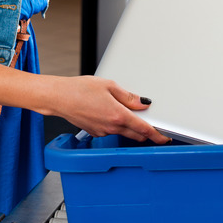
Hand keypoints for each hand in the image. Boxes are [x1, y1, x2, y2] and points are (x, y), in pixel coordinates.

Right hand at [44, 75, 170, 143]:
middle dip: (146, 132)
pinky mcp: (95, 133)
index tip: (165, 137)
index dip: (157, 135)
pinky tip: (110, 113)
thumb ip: (128, 96)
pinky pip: (112, 131)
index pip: (144, 129)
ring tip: (126, 112)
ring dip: (130, 127)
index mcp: (118, 115)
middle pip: (136, 135)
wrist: (58, 98)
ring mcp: (103, 132)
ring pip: (124, 133)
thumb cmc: (79, 89)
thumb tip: (143, 103)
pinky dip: (117, 125)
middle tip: (152, 125)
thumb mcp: (108, 85)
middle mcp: (111, 127)